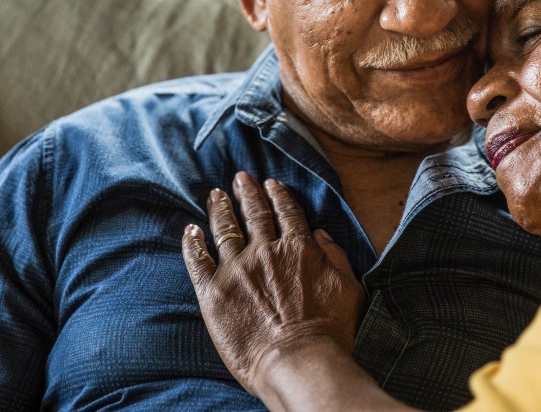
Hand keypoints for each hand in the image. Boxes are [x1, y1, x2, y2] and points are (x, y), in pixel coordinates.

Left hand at [182, 172, 365, 396]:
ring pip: (225, 229)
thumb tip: (320, 235)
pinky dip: (192, 242)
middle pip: (254, 214)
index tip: (270, 184)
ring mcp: (236, 269)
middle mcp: (265, 251)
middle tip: (240, 178)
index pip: (286, 212)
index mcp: (298, 248)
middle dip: (247, 193)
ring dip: (220, 209)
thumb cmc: (330, 332)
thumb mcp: (350, 289)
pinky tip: (190, 230)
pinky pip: (197, 260)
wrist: (298, 363)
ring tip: (216, 195)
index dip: (278, 195)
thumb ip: (336, 257)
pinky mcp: (213, 292)